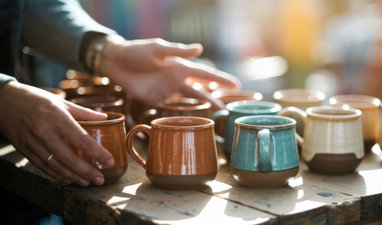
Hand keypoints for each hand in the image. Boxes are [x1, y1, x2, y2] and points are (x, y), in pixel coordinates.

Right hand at [0, 81, 114, 185]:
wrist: (4, 101)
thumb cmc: (36, 99)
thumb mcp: (61, 101)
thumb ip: (84, 112)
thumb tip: (105, 118)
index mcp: (57, 117)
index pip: (82, 140)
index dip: (98, 153)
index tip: (110, 161)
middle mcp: (45, 132)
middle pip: (69, 158)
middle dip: (87, 171)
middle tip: (101, 179)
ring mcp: (33, 143)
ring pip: (56, 166)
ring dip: (74, 176)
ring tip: (88, 182)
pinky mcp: (25, 150)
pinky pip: (44, 167)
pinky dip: (58, 175)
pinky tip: (70, 178)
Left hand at [99, 37, 240, 110]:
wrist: (115, 62)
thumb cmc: (137, 51)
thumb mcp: (157, 49)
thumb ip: (178, 50)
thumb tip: (200, 49)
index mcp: (180, 66)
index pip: (205, 74)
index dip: (221, 79)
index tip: (236, 85)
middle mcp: (177, 80)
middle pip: (200, 94)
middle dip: (214, 102)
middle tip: (227, 112)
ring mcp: (167, 91)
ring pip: (188, 104)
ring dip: (200, 112)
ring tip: (213, 122)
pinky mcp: (155, 100)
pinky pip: (171, 110)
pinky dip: (181, 117)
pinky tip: (189, 125)